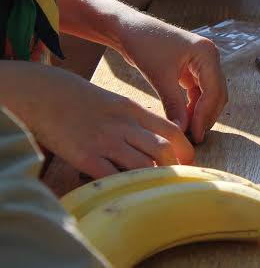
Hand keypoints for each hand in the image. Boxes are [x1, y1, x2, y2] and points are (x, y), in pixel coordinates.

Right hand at [1, 61, 194, 178]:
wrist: (44, 94)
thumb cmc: (82, 100)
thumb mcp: (116, 102)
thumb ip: (137, 120)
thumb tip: (157, 140)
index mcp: (135, 111)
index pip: (172, 130)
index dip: (185, 149)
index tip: (188, 162)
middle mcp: (125, 126)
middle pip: (163, 151)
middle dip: (173, 169)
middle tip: (174, 181)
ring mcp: (106, 142)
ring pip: (144, 166)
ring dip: (152, 180)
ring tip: (153, 189)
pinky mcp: (86, 157)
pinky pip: (113, 178)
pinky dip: (124, 188)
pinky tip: (125, 192)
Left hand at [117, 15, 226, 143]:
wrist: (128, 30)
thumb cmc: (144, 45)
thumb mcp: (160, 77)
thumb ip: (173, 105)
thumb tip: (182, 131)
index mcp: (206, 53)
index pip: (213, 90)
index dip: (205, 115)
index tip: (195, 135)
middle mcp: (210, 56)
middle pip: (217, 94)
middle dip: (206, 116)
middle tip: (194, 137)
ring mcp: (203, 62)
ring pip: (210, 95)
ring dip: (201, 112)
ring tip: (189, 131)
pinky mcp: (193, 68)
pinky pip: (200, 92)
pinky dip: (194, 106)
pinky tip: (184, 119)